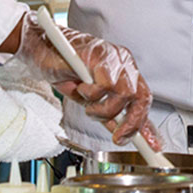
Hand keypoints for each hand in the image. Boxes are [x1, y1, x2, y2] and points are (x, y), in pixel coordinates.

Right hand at [16, 13, 154, 144]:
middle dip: (130, 123)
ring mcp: (113, 57)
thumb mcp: (89, 99)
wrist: (40, 47)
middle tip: (117, 136)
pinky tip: (80, 87)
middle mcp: (123, 63)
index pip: (144, 99)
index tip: (151, 145)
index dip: (147, 125)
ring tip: (87, 104)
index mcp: (125, 71)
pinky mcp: (99, 55)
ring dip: (103, 109)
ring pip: (124, 94)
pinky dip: (91, 93)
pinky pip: (105, 85)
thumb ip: (108, 113)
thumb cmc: (63, 69)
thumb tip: (122, 132)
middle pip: (141, 98)